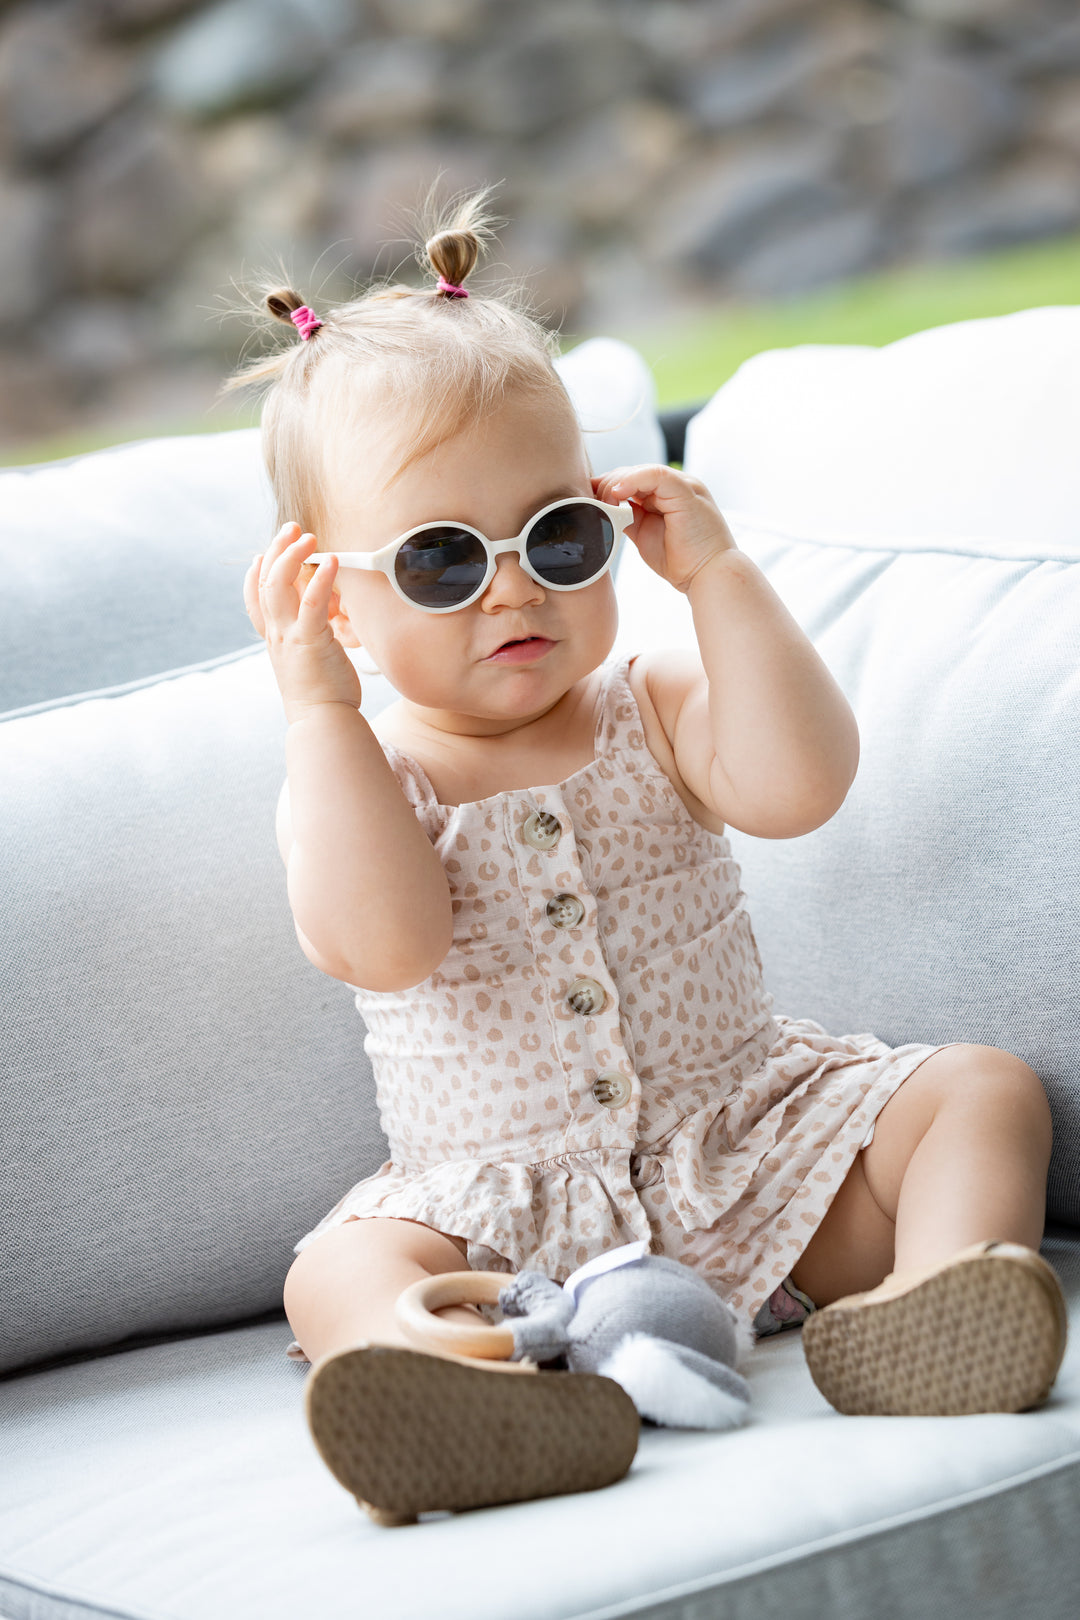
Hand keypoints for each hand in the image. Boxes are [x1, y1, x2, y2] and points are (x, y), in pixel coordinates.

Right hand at [244, 522, 362, 720]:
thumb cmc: (323, 695)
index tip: (261, 554)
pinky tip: (330, 560)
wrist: (322, 722)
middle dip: (277, 549)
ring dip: (292, 555)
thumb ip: (309, 636)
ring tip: (309, 537)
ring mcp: (289, 636)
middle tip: (292, 528)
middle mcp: (276, 634)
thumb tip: (323, 617)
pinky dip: (320, 579)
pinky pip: (312, 603)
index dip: (255, 573)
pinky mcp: (311, 641)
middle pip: (265, 581)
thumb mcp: (308, 659)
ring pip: (278, 585)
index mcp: (274, 639)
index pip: (254, 599)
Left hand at [592, 465, 737, 593]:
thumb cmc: (682, 561)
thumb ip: (629, 518)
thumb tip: (605, 509)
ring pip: (642, 471)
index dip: (607, 486)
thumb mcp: (645, 535)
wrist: (707, 576)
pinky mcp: (688, 491)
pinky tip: (618, 493)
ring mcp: (684, 486)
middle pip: (633, 473)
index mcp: (667, 495)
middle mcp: (676, 486)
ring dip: (616, 483)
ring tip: (604, 501)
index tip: (589, 499)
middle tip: (593, 504)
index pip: (632, 480)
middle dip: (608, 485)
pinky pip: (656, 475)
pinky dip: (633, 480)